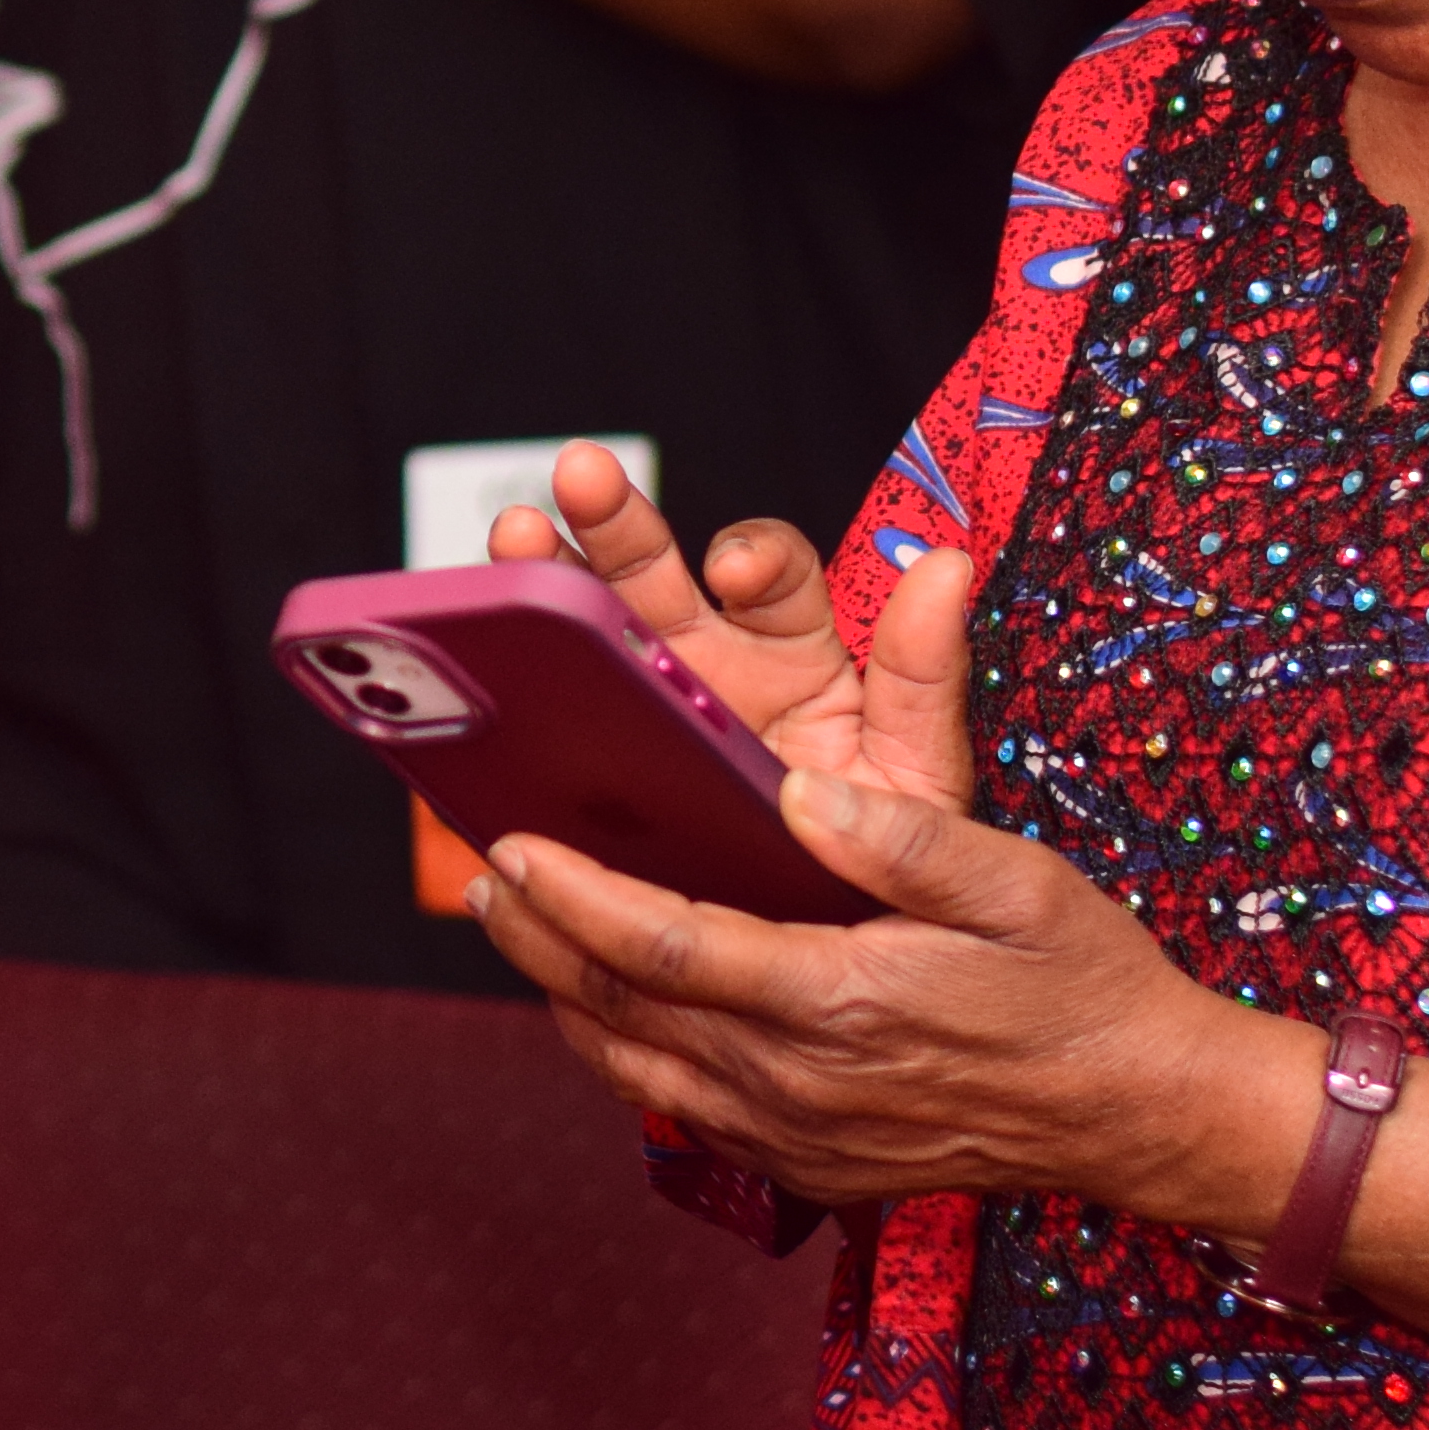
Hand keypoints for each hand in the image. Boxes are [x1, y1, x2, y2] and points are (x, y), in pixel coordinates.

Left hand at [473, 756, 1304, 1225]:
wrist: (1138, 1112)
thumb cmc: (1082, 984)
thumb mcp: (1017, 883)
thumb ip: (902, 838)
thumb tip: (795, 795)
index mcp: (838, 1003)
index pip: (662, 945)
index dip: (572, 897)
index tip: (511, 846)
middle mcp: (799, 1085)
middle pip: (621, 1010)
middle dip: (536, 939)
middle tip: (483, 874)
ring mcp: (798, 1139)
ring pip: (635, 1069)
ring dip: (563, 998)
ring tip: (518, 928)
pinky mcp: (809, 1169)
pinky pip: (681, 1111)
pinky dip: (624, 1054)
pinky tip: (605, 1006)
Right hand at [489, 437, 976, 812]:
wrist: (818, 952)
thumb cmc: (877, 853)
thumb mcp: (916, 771)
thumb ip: (926, 676)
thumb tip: (948, 567)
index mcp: (791, 651)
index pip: (772, 574)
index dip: (752, 558)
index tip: (734, 571)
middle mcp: (710, 663)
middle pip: (658, 570)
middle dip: (617, 519)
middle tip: (582, 478)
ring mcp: (640, 706)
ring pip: (589, 621)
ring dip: (549, 569)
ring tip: (514, 543)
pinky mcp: (589, 758)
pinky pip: (546, 712)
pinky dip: (512, 683)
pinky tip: (480, 660)